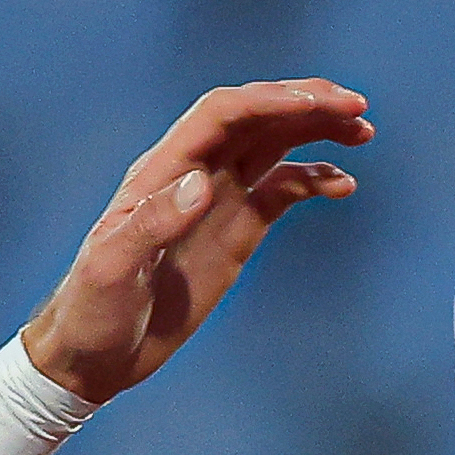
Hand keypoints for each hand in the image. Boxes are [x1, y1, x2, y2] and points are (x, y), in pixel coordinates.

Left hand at [17, 80, 373, 403]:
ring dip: (316, 131)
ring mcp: (217, 201)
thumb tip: (201, 183)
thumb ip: (152, 224)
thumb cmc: (92, 309)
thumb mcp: (111, 268)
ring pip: (273, 146)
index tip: (317, 104)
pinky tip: (342, 184)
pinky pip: (280, 191)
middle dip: (305, 105)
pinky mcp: (234, 232)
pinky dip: (313, 180)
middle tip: (357, 108)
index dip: (269, 102)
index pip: (222, 116)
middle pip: (255, 118)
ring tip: (362, 131)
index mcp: (162, 171)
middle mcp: (193, 174)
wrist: (92, 352)